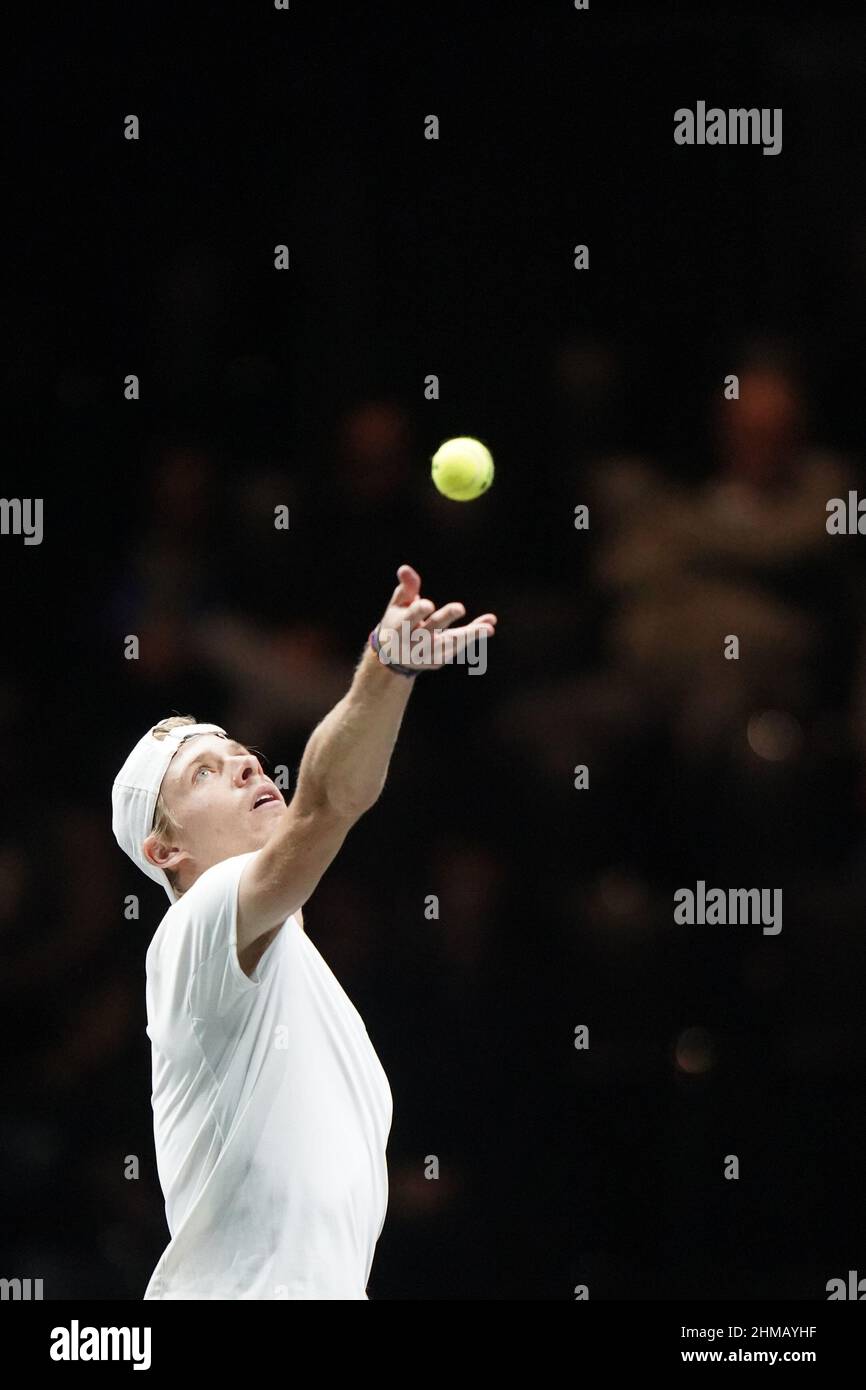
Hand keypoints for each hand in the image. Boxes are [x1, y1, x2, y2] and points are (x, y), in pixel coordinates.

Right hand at [375, 564, 496, 671]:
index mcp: (399, 628)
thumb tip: (405, 568)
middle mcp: (412, 644)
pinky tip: (488, 627)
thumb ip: (406, 588)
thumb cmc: (398, 622)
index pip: (408, 619)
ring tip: (488, 628)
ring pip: (449, 643)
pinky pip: (458, 648)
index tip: (429, 605)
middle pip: (430, 630)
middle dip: (445, 618)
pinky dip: (473, 637)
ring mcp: (426, 655)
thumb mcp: (399, 605)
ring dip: (469, 635)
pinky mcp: (438, 661)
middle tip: (460, 607)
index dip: (417, 612)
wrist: (394, 657)